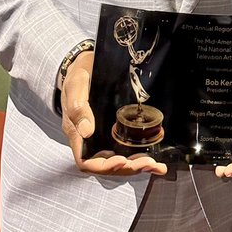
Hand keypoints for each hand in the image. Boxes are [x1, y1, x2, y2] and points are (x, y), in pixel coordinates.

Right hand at [60, 50, 167, 176]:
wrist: (87, 65)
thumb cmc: (78, 75)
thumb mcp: (76, 86)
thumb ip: (78, 107)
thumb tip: (86, 132)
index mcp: (77, 133)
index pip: (87, 161)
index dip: (104, 166)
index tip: (122, 160)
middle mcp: (90, 139)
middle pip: (107, 164)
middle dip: (128, 167)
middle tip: (148, 162)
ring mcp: (103, 136)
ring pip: (119, 160)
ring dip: (137, 165)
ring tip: (156, 165)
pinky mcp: (114, 130)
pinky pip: (126, 149)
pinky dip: (140, 157)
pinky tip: (155, 162)